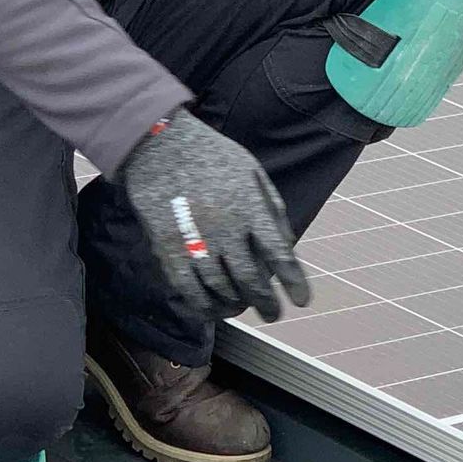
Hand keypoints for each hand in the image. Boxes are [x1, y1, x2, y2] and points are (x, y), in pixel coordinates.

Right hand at [121, 106, 310, 323]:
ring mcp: (195, 241)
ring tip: (242, 307)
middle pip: (251, 279)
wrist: (160, 146)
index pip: (279, 254)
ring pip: (220, 289)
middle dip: (265, 303)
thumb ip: (271, 207)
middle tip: (272, 315)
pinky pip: (188, 289)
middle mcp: (225, 228)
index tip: (302, 301)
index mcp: (249, 207)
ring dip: (235, 305)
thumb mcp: (252, 172)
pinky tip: (212, 310)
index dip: (293, 282)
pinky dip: (203, 306)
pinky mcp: (169, 249)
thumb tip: (286, 243)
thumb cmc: (212, 157)